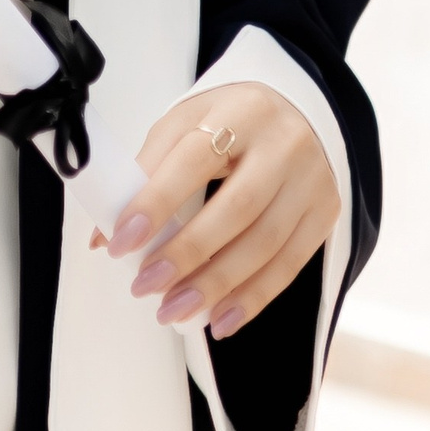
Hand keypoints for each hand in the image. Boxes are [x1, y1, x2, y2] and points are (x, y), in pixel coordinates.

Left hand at [98, 82, 338, 340]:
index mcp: (238, 112)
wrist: (294, 112)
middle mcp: (283, 144)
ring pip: (265, 244)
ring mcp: (310, 180)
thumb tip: (105, 236)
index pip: (194, 160)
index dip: (155, 203)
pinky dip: (253, 297)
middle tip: (146, 287)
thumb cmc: (228, 123)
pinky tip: (221, 319)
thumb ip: (146, 173)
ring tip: (175, 310)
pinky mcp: (324, 211)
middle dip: (187, 255)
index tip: (120, 243)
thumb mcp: (185, 126)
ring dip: (216, 286)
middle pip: (236, 209)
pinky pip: (290, 264)